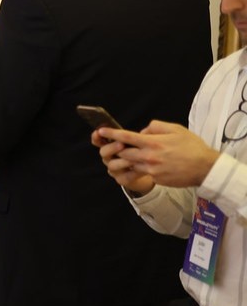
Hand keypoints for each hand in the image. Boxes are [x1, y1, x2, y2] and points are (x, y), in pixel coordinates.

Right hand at [93, 130, 154, 194]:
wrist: (151, 170)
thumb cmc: (145, 151)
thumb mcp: (143, 139)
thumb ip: (143, 133)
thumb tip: (147, 129)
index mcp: (111, 145)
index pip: (99, 140)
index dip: (96, 137)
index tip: (99, 132)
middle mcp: (110, 157)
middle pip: (103, 152)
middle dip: (111, 147)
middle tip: (121, 144)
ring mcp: (114, 169)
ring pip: (112, 165)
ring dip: (122, 161)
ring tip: (134, 159)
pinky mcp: (122, 179)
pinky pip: (124, 177)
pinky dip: (133, 173)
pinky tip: (143, 169)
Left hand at [100, 121, 220, 188]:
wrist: (205, 168)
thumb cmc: (192, 147)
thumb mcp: (176, 129)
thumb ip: (156, 127)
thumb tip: (142, 131)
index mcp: (153, 142)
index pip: (126, 137)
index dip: (111, 134)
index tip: (101, 131)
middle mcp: (149, 156)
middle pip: (122, 153)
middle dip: (115, 150)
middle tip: (113, 146)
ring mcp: (151, 169)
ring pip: (129, 165)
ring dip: (125, 161)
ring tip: (126, 158)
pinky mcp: (155, 178)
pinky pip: (140, 173)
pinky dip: (136, 170)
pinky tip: (140, 167)